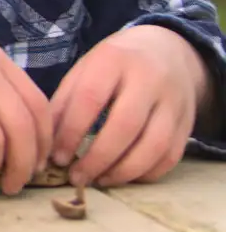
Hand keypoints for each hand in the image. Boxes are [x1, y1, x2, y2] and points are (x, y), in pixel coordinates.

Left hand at [48, 25, 205, 187]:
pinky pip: (170, 156)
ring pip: (153, 146)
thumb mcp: (84, 71)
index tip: (57, 158)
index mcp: (114, 60)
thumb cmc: (114, 65)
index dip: (71, 132)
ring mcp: (173, 102)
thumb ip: (64, 102)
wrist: (167, 51)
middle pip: (125, 125)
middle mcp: (149, 79)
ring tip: (99, 181)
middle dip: (98, 158)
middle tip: (77, 178)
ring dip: (123, 171)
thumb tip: (45, 142)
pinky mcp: (187, 123)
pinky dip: (146, 173)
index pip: (90, 98)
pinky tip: (124, 177)